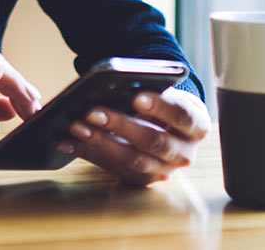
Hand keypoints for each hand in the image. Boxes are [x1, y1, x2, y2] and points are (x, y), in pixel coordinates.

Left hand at [56, 87, 209, 185]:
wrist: (173, 129)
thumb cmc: (166, 106)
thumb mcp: (167, 95)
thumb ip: (149, 93)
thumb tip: (115, 86)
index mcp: (197, 125)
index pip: (181, 115)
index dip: (160, 107)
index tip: (136, 97)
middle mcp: (184, 153)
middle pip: (153, 141)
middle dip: (120, 126)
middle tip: (92, 112)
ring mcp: (164, 170)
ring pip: (132, 159)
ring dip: (100, 142)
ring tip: (76, 126)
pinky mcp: (142, 179)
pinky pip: (113, 168)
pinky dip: (88, 153)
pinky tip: (67, 142)